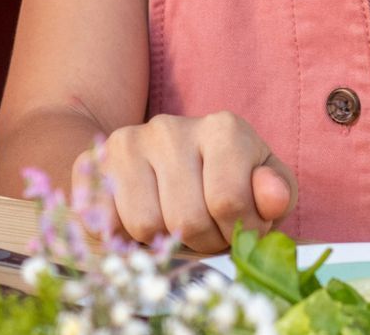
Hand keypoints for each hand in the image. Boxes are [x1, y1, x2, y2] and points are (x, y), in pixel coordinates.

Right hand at [75, 115, 293, 252]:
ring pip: (145, 224)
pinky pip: (105, 223)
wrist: (156, 165)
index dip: (234, 232)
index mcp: (222, 128)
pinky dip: (123, 239)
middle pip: (186, 218)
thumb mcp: (260, 188)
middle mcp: (171, 126)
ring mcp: (128, 141)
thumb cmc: (220, 184)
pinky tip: (138, 223)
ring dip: (162, 242)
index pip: (228, 200)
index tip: (235, 229)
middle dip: (199, 242)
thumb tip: (273, 197)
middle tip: (203, 232)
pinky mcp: (93, 163)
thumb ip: (276, 193)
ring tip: (173, 225)